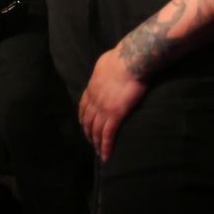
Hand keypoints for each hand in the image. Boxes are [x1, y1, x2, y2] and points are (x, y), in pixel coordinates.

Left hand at [78, 47, 146, 161]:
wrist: (130, 60)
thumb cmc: (121, 57)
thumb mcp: (105, 62)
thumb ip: (103, 70)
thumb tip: (106, 69)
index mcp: (91, 88)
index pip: (83, 107)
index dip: (82, 118)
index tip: (84, 125)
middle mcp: (94, 100)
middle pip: (87, 121)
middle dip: (88, 134)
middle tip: (91, 143)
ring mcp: (103, 109)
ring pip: (96, 131)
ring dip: (96, 143)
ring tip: (99, 152)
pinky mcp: (115, 114)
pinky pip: (108, 135)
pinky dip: (105, 147)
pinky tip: (106, 156)